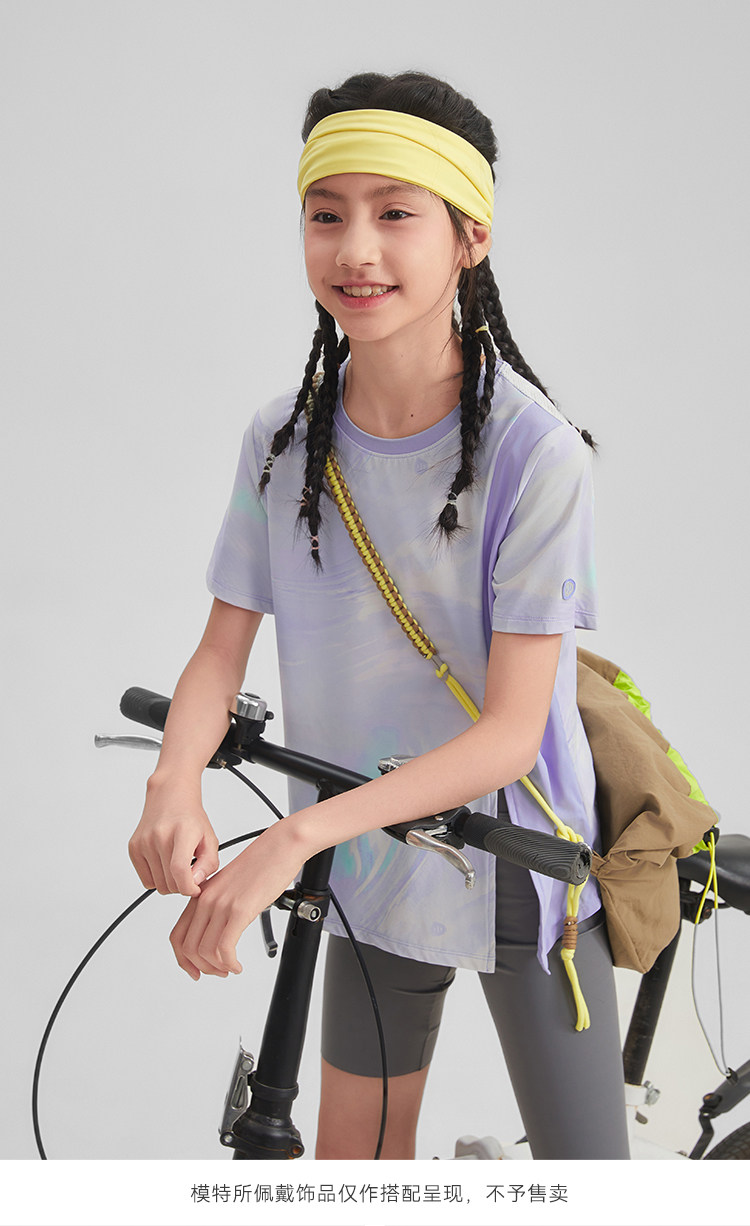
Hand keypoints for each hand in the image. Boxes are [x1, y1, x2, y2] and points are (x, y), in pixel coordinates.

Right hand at [128, 774, 219, 896]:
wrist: (169, 797)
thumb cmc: (191, 819)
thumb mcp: (210, 839)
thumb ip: (209, 864)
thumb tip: (195, 884)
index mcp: (183, 831)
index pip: (180, 870)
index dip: (189, 888)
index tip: (195, 889)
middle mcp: (159, 835)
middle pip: (169, 883)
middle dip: (182, 885)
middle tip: (189, 873)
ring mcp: (143, 841)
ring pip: (157, 885)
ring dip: (170, 883)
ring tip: (177, 866)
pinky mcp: (133, 848)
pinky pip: (146, 881)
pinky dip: (157, 878)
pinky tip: (165, 863)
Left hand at [169, 819, 309, 978]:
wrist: (280, 847)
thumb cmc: (260, 864)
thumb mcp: (229, 885)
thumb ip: (218, 904)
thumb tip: (217, 930)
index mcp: (201, 895)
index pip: (177, 936)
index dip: (183, 960)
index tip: (195, 971)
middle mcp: (206, 900)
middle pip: (188, 948)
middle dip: (202, 968)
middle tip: (218, 972)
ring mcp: (221, 905)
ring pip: (204, 952)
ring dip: (217, 968)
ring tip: (230, 968)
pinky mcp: (239, 910)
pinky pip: (224, 948)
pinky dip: (229, 964)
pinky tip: (237, 965)